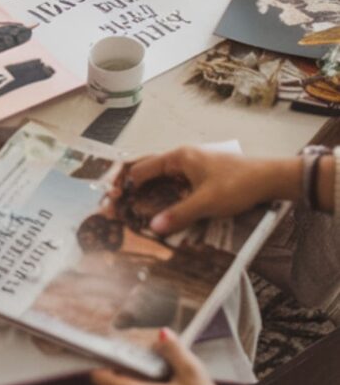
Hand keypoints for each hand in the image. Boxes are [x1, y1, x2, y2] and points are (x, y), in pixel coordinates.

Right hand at [125, 148, 300, 235]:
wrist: (270, 179)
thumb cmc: (238, 185)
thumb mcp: (206, 203)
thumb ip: (178, 215)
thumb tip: (153, 227)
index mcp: (179, 157)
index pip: (142, 168)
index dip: (126, 185)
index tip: (114, 200)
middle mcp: (183, 158)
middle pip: (149, 170)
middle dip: (133, 186)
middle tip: (119, 203)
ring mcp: (193, 165)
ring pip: (162, 177)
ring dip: (150, 191)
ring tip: (136, 209)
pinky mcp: (202, 175)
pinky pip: (175, 183)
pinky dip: (165, 193)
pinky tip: (163, 208)